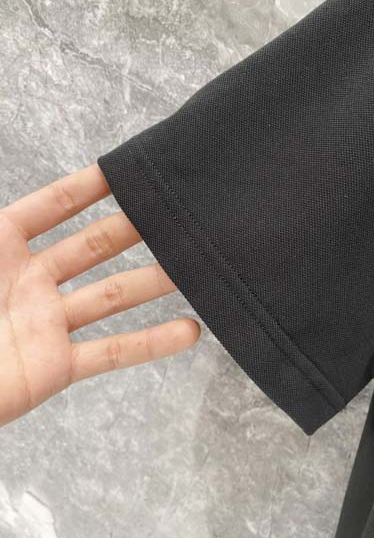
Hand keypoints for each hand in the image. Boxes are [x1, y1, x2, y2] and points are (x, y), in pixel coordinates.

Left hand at [0, 164, 200, 426]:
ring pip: (112, 296)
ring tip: (192, 267)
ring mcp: (47, 323)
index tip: (125, 170)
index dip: (88, 187)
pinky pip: (112, 352)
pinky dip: (151, 343)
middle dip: (133, 227)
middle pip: (94, 246)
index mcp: (0, 248)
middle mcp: (31, 281)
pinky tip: (187, 331)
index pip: (52, 207)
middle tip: (173, 214)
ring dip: (153, 281)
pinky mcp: (56, 367)